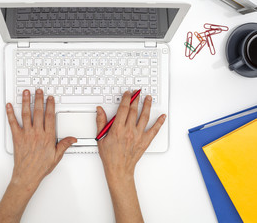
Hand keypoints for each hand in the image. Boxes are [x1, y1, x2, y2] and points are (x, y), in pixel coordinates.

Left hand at [7, 89, 76, 189]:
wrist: (27, 175)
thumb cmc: (41, 167)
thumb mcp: (57, 156)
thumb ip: (64, 145)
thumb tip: (72, 138)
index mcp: (48, 137)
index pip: (50, 117)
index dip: (50, 105)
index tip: (50, 98)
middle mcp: (37, 133)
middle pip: (38, 112)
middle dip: (38, 99)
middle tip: (38, 91)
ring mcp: (26, 134)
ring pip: (26, 115)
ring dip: (26, 102)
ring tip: (26, 93)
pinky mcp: (17, 137)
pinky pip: (13, 123)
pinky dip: (10, 114)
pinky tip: (9, 106)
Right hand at [96, 92, 165, 222]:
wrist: (119, 170)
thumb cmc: (110, 156)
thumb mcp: (101, 138)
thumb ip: (101, 122)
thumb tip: (100, 111)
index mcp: (117, 129)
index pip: (123, 109)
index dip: (126, 99)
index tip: (127, 93)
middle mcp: (129, 131)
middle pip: (134, 110)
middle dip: (135, 99)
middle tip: (137, 92)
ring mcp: (138, 136)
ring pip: (144, 117)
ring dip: (147, 106)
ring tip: (148, 98)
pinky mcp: (145, 141)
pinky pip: (154, 130)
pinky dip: (159, 122)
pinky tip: (162, 117)